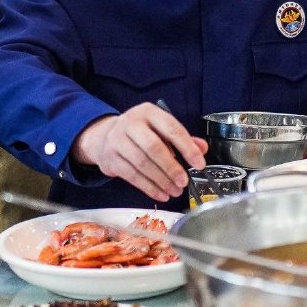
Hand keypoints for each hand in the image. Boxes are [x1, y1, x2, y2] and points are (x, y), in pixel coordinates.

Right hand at [73, 103, 207, 202]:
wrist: (104, 137)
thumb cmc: (139, 133)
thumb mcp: (159, 128)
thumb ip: (181, 138)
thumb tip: (202, 148)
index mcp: (148, 112)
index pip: (171, 129)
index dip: (187, 147)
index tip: (199, 163)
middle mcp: (131, 123)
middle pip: (153, 147)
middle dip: (171, 167)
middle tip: (184, 181)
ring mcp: (117, 141)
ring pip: (142, 164)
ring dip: (161, 181)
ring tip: (175, 190)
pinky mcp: (111, 159)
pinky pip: (132, 176)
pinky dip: (149, 187)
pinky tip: (161, 193)